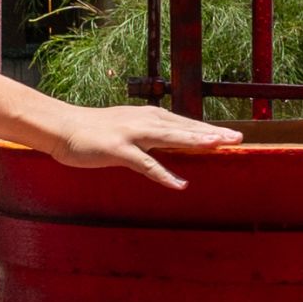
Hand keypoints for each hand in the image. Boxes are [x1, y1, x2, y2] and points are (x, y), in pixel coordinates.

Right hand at [39, 103, 237, 190]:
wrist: (63, 126)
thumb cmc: (97, 130)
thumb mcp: (131, 128)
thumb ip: (153, 134)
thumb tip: (175, 141)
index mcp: (150, 117)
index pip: (186, 124)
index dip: (210, 129)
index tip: (233, 135)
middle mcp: (146, 122)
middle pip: (185, 128)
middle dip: (213, 133)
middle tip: (239, 138)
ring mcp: (133, 135)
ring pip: (171, 138)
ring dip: (195, 141)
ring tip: (219, 145)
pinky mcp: (119, 150)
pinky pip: (146, 164)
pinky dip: (164, 174)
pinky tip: (180, 184)